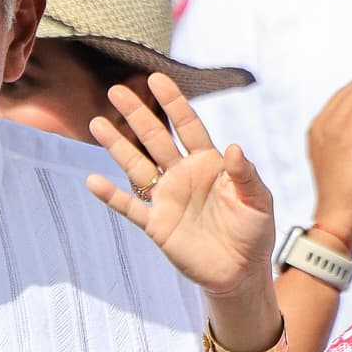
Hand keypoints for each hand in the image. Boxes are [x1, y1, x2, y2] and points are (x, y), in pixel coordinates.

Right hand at [87, 72, 278, 329]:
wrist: (241, 273)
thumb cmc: (254, 232)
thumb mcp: (259, 201)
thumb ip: (247, 175)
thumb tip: (234, 147)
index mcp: (209, 164)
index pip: (188, 126)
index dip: (173, 103)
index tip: (156, 79)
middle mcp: (183, 175)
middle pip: (155, 139)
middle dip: (137, 114)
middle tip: (116, 90)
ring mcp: (167, 198)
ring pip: (137, 166)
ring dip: (117, 145)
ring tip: (97, 123)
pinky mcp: (157, 225)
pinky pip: (130, 207)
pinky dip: (111, 195)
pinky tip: (93, 181)